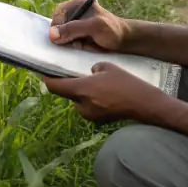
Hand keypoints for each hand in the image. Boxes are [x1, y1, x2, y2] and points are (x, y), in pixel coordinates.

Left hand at [43, 63, 167, 123]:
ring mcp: (89, 115)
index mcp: (82, 90)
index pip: (55, 86)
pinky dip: (90, 99)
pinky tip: (103, 92)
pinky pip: (87, 106)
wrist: (144, 104)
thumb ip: (91, 69)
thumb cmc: (126, 82)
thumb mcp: (106, 67)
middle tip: (73, 73)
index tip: (43, 72)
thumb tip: (87, 73)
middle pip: (67, 93)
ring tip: (94, 83)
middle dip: (68, 84)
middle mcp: (82, 105)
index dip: (46, 79)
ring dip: (81, 92)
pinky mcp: (97, 119)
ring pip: (77, 100)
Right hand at [49, 0, 128, 50]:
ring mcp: (75, 22)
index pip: (58, 14)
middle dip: (63, 36)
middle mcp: (74, 10)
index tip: (64, 40)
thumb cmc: (112, 31)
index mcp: (78, 2)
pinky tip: (80, 46)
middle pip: (57, 24)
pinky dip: (70, 45)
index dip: (58, 28)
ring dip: (67, 42)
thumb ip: (73, 29)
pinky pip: (65, 40)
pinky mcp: (76, 33)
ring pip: (60, 34)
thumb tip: (52, 34)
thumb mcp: (94, 28)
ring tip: (80, 44)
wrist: (123, 41)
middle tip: (76, 42)